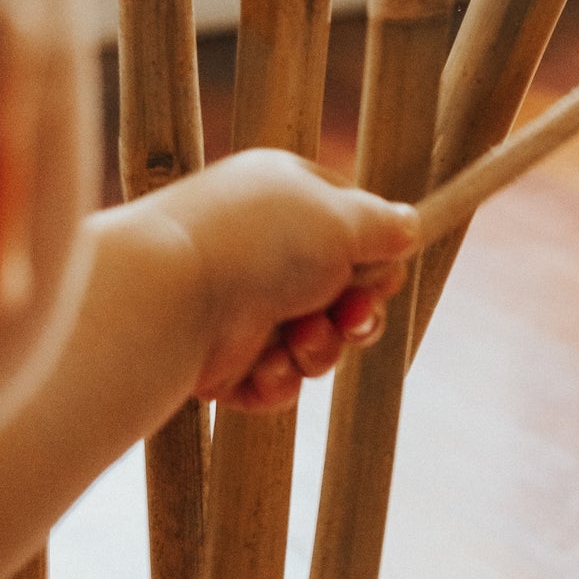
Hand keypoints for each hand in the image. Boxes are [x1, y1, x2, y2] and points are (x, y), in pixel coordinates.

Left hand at [145, 150, 417, 411]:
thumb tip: (408, 225)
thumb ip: (383, 225)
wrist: (170, 300)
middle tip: (352, 318)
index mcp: (284, 199)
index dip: (375, 257)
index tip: (383, 273)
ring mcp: (241, 306)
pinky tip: (265, 367)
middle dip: (357, 315)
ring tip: (299, 339)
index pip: (349, 226)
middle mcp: (263, 252)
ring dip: (320, 349)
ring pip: (316, 343)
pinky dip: (279, 379)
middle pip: (341, 294)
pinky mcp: (223, 360)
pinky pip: (277, 379)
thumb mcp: (342, 219)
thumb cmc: (258, 244)